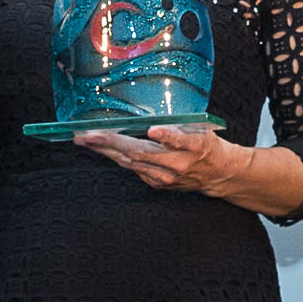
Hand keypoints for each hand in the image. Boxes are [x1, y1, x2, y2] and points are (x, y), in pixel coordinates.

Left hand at [75, 125, 244, 193]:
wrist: (217, 173)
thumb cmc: (206, 144)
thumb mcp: (200, 128)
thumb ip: (179, 125)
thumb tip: (150, 117)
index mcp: (194, 145)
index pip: (181, 140)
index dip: (167, 136)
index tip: (154, 130)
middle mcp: (179, 164)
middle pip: (142, 153)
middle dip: (112, 143)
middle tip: (89, 135)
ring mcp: (166, 177)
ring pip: (131, 163)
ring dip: (106, 151)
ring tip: (85, 140)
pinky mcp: (159, 184)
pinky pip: (133, 169)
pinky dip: (116, 157)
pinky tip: (101, 149)